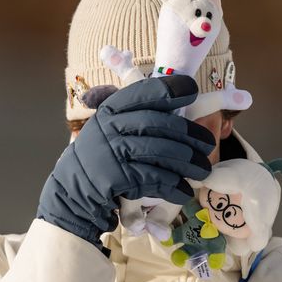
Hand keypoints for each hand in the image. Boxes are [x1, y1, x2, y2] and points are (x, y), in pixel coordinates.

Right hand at [37, 75, 215, 248]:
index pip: (145, 91)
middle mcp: (111, 125)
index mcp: (111, 109)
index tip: (193, 90)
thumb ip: (135, 112)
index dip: (171, 89)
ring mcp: (113, 151)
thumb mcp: (110, 127)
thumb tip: (176, 100)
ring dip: (188, 162)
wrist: (73, 191)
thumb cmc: (102, 156)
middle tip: (208, 144)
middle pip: (159, 124)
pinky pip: (155, 178)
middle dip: (189, 134)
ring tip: (204, 171)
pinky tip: (184, 191)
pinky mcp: (117, 177)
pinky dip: (174, 186)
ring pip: (161, 151)